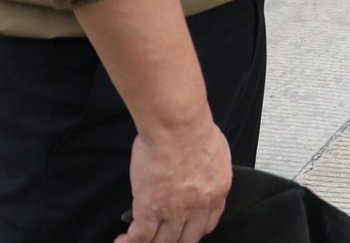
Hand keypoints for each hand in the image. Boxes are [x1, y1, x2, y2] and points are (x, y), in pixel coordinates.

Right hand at [117, 122, 230, 242]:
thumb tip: (197, 172)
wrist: (177, 126)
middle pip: (187, 238)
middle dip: (174, 242)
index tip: (186, 229)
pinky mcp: (150, 209)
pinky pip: (140, 236)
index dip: (195, 229)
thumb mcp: (214, 152)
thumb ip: (207, 169)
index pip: (208, 223)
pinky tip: (123, 240)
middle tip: (163, 239)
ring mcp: (174, 210)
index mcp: (217, 190)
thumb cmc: (194, 128)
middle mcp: (199, 206)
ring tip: (140, 242)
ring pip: (163, 241)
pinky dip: (130, 242)